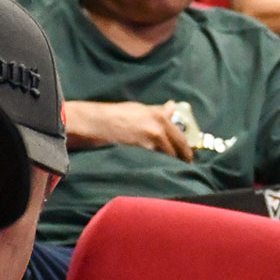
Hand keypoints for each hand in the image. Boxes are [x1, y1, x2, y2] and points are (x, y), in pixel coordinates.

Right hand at [63, 100, 193, 160]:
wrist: (93, 124)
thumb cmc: (113, 115)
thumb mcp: (138, 109)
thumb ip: (158, 111)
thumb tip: (172, 106)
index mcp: (159, 116)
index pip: (181, 138)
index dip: (186, 151)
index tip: (187, 158)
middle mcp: (158, 129)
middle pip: (178, 151)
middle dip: (181, 161)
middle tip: (182, 169)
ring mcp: (150, 143)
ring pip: (166, 160)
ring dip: (168, 166)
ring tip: (167, 172)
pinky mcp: (139, 155)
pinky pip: (153, 165)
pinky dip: (155, 169)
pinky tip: (153, 174)